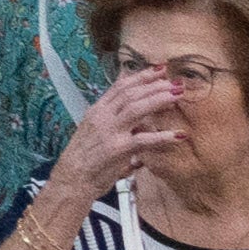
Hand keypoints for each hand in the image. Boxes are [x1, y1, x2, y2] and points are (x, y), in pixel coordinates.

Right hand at [55, 78, 181, 207]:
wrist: (71, 179)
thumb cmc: (85, 160)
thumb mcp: (98, 136)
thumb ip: (121, 130)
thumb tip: (144, 132)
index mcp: (97, 111)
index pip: (120, 87)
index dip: (141, 77)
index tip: (159, 70)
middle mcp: (102, 116)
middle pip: (130, 93)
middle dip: (154, 85)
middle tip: (175, 81)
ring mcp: (109, 132)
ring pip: (136, 108)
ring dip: (159, 100)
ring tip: (177, 95)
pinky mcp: (116, 149)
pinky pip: (143, 140)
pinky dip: (162, 136)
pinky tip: (178, 135)